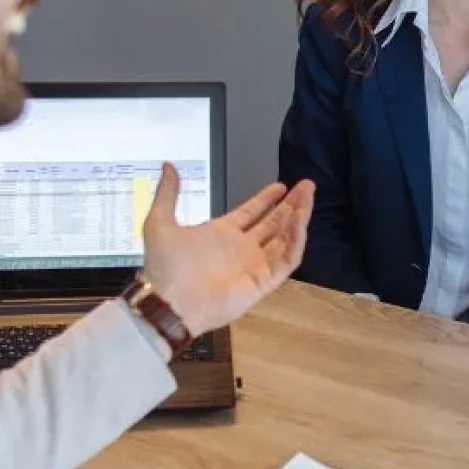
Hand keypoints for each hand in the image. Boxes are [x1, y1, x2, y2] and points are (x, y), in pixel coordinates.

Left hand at [141, 163, 314, 336]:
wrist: (169, 302)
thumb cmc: (165, 267)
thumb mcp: (159, 222)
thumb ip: (168, 194)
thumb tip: (168, 165)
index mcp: (222, 234)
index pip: (252, 213)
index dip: (267, 199)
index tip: (281, 185)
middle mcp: (242, 248)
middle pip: (274, 222)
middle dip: (291, 204)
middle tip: (307, 185)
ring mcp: (255, 264)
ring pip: (285, 237)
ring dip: (298, 217)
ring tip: (308, 197)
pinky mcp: (265, 280)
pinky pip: (287, 257)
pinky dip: (296, 238)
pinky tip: (299, 219)